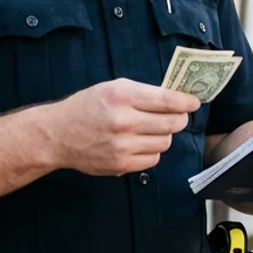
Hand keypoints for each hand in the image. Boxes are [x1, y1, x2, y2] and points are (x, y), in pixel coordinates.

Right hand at [46, 78, 198, 177]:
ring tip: (150, 130)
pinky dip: (152, 152)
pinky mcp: (121, 164)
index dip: (186, 102)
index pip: (167, 100)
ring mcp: (122, 145)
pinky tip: (140, 144)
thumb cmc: (86, 107)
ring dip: (163, 136)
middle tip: (176, 117)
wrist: (58, 134)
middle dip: (179, 119)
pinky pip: (153, 160)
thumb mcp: (112, 88)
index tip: (193, 103)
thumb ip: (143, 92)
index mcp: (122, 96)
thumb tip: (176, 99)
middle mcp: (123, 121)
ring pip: (165, 142)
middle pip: (172, 123)